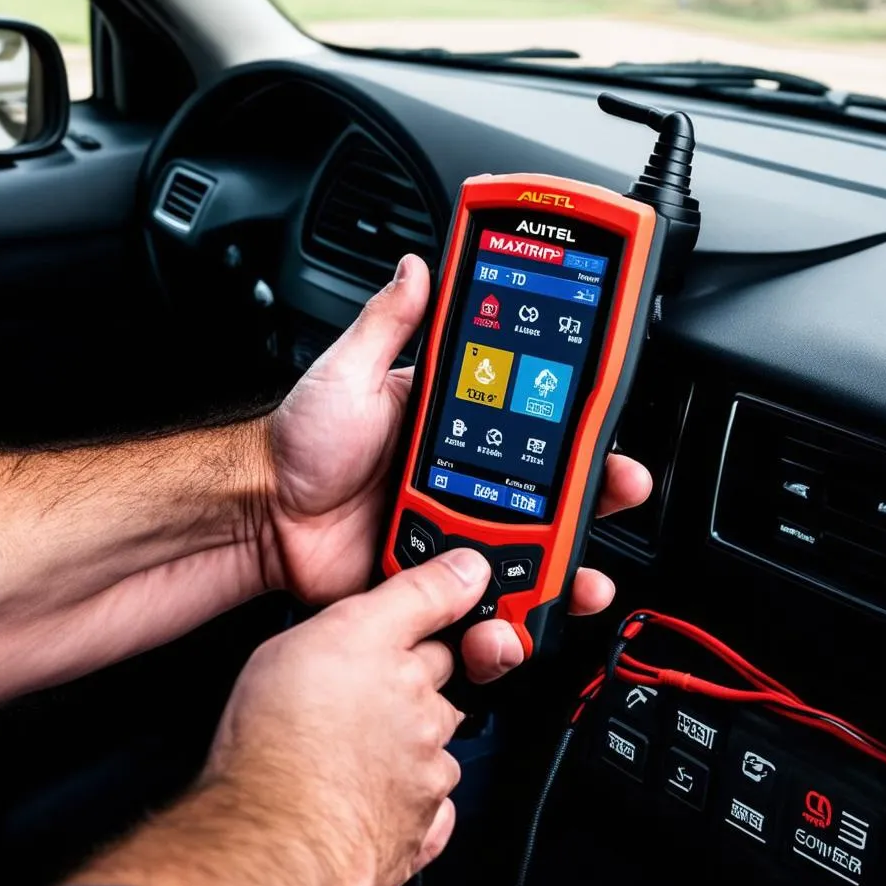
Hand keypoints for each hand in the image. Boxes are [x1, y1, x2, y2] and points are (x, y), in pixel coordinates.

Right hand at [69, 550, 490, 885]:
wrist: (272, 834)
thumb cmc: (274, 739)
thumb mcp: (317, 632)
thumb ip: (395, 601)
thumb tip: (463, 569)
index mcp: (391, 657)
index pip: (436, 615)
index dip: (437, 609)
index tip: (454, 594)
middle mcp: (420, 711)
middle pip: (440, 685)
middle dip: (418, 684)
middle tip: (368, 695)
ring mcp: (424, 773)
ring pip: (437, 749)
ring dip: (413, 747)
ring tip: (355, 754)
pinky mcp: (420, 828)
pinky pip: (433, 811)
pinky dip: (413, 803)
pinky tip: (374, 796)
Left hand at [264, 255, 651, 679]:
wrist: (263, 518)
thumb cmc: (300, 445)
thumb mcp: (345, 373)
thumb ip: (386, 324)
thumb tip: (417, 268)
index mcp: (453, 430)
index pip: (530, 425)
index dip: (576, 429)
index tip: (609, 430)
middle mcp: (461, 482)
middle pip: (544, 493)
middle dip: (594, 496)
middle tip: (622, 488)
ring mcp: (449, 534)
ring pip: (523, 552)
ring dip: (564, 564)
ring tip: (584, 573)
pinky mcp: (430, 581)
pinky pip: (477, 599)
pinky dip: (505, 614)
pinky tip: (519, 616)